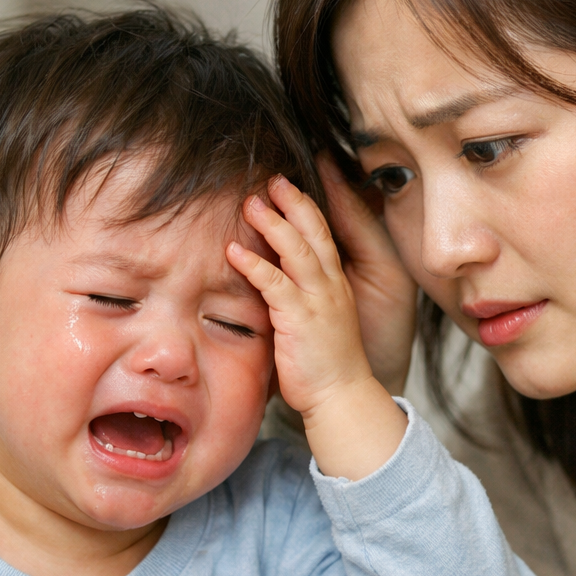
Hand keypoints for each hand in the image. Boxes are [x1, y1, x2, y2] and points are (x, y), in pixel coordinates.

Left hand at [226, 175, 406, 479]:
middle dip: (294, 201)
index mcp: (335, 284)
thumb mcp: (316, 320)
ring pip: (298, 250)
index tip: (287, 187)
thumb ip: (297, 296)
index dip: (306, 208)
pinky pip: (276, 284)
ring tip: (250, 203)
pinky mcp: (301, 319)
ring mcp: (319, 301)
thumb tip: (268, 278)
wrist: (341, 397)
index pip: (324, 235)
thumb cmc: (323, 364)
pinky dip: (255, 265)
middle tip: (273, 178)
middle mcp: (331, 286)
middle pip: (315, 231)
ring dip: (273, 224)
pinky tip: (234, 252)